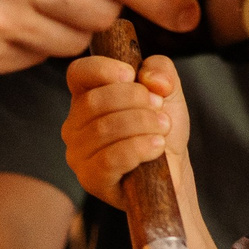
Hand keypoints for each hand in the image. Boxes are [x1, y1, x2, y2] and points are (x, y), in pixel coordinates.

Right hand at [62, 52, 190, 209]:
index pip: (78, 73)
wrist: (173, 169)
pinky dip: (139, 148)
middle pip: (93, 101)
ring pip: (103, 129)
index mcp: (87, 96)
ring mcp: (79, 154)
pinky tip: (157, 146)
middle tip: (159, 107)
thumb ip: (160, 69)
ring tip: (163, 128)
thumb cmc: (161, 128)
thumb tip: (149, 79)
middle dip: (134, 99)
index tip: (131, 75)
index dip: (103, 69)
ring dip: (142, 124)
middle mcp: (75, 124)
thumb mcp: (168, 90)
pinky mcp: (91, 179)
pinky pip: (110, 159)